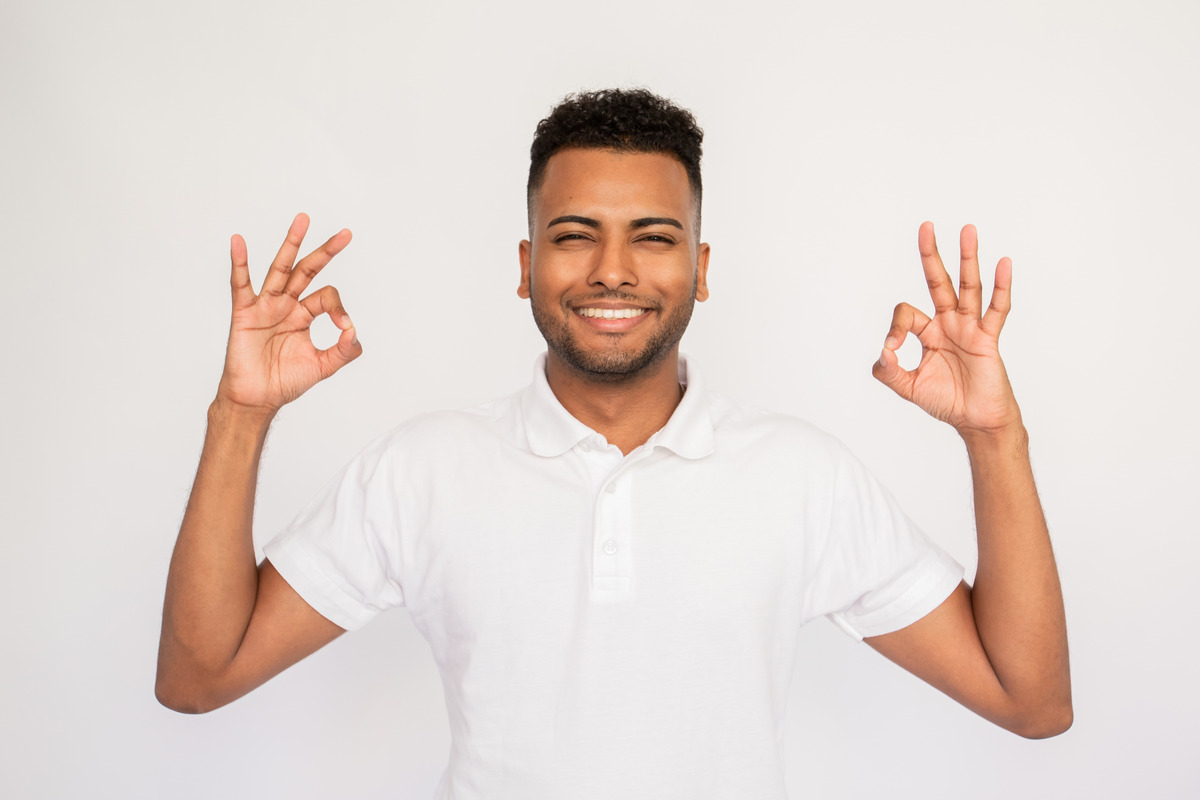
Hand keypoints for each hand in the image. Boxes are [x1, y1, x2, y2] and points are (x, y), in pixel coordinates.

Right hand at [216, 213, 361, 414]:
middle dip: (326, 252)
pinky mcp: (244, 312)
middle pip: (308, 270)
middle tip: (346, 234)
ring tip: (304, 220)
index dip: (338, 307)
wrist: (257, 399)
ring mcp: (265, 306)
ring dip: (292, 243)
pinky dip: (239, 262)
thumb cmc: (285, 381)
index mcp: (304, 314)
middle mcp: (286, 304)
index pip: (327, 297)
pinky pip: (240, 283)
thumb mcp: (323, 366)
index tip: (344, 326)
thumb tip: (354, 331)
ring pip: (280, 268)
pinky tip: (238, 241)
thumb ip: (344, 351)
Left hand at [872, 222, 1020, 437]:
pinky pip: (996, 309)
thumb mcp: (908, 388)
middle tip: (926, 226)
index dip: (895, 327)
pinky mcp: (988, 338)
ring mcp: (970, 328)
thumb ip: (889, 372)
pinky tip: (1003, 264)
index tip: (892, 349)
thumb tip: (883, 351)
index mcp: (928, 333)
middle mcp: (949, 324)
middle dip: (931, 255)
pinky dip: (1001, 287)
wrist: (976, 421)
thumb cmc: (946, 402)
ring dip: (967, 258)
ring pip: (969, 286)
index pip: (907, 313)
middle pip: (939, 282)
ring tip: (967, 230)